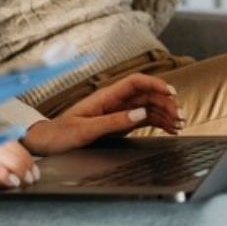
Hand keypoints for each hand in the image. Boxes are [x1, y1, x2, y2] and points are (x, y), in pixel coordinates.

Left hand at [21, 74, 181, 155]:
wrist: (45, 143)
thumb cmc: (60, 135)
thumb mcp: (85, 130)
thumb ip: (113, 122)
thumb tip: (140, 114)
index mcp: (104, 97)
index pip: (135, 82)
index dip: (155, 83)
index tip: (172, 92)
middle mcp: (112, 102)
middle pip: (146, 95)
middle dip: (166, 102)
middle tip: (181, 117)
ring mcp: (116, 112)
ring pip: (147, 107)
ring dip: (165, 114)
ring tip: (181, 124)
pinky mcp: (118, 124)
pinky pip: (142, 119)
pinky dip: (158, 123)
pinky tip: (170, 128)